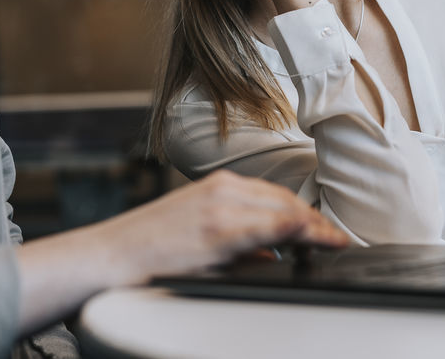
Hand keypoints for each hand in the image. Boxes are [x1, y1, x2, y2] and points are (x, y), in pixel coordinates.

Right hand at [14, 171, 348, 333]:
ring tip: (334, 243)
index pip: (275, 196)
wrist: (107, 258)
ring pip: (284, 210)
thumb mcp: (196, 238)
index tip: (330, 232)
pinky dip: (302, 232)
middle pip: (285, 201)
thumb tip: (271, 256)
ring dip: (313, 227)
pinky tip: (318, 242)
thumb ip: (235, 244)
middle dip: (315, 222)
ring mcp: (221, 207)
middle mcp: (222, 189)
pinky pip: (272, 227)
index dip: (307, 215)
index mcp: (216, 187)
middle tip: (337, 241)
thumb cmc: (146, 252)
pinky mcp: (218, 230)